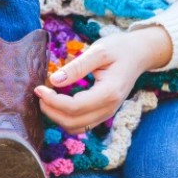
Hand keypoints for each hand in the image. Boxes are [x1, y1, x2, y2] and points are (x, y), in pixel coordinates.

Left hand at [34, 27, 172, 133]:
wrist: (139, 55)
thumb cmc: (120, 49)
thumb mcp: (99, 51)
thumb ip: (77, 67)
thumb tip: (54, 80)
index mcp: (109, 93)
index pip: (74, 107)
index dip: (52, 101)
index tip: (38, 87)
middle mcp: (109, 109)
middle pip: (71, 122)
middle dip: (50, 110)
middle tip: (39, 92)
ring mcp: (107, 114)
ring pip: (74, 128)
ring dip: (56, 117)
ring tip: (47, 96)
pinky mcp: (102, 114)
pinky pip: (79, 125)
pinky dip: (64, 118)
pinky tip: (57, 101)